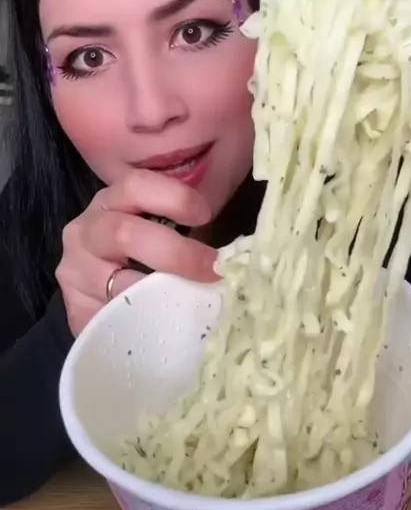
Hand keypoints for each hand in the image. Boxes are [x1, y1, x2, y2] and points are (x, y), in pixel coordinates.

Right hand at [56, 169, 216, 336]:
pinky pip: (113, 315)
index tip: (205, 216)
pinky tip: (161, 324)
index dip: (175, 198)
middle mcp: (86, 230)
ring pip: (119, 282)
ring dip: (162, 295)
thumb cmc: (145, 258)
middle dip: (176, 253)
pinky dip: (143, 320)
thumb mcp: (163, 232)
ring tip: (190, 303)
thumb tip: (238, 251)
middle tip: (211, 270)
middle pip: (125, 233)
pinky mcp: (74, 308)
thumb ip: (192, 232)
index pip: (137, 185)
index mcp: (113, 201)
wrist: (101, 296)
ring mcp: (74, 270)